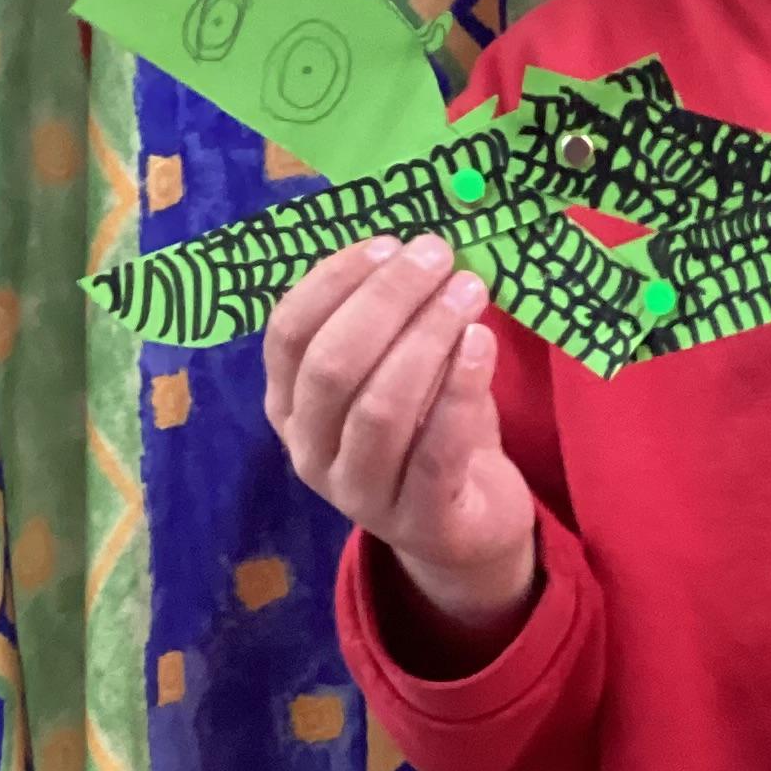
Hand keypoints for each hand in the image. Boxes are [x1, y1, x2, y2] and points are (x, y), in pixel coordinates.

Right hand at [263, 236, 539, 640]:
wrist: (464, 527)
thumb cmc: (427, 431)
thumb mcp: (399, 372)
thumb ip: (395, 321)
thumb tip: (420, 246)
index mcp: (290, 404)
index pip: (288, 334)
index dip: (333, 281)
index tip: (388, 243)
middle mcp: (310, 451)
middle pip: (332, 365)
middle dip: (386, 300)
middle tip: (438, 256)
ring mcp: (359, 493)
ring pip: (379, 407)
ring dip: (427, 337)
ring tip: (469, 291)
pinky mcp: (419, 520)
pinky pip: (436, 451)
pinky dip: (459, 389)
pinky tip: (482, 343)